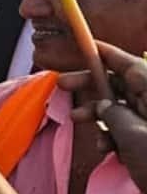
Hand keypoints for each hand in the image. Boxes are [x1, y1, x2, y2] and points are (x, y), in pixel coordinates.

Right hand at [58, 40, 146, 193]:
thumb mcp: (131, 133)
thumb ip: (112, 113)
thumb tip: (103, 106)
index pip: (127, 63)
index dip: (104, 53)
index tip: (83, 45)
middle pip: (120, 84)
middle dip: (91, 86)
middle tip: (62, 84)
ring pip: (120, 107)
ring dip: (97, 114)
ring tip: (77, 120)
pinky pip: (127, 127)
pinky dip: (112, 134)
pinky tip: (105, 148)